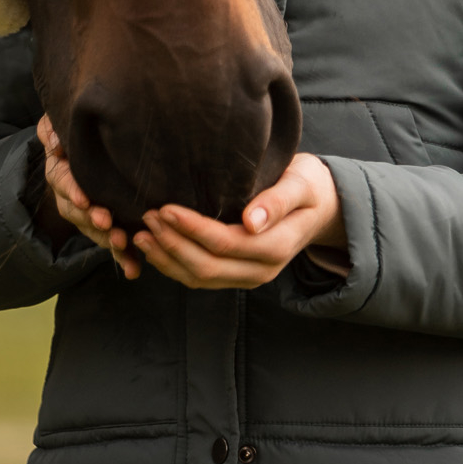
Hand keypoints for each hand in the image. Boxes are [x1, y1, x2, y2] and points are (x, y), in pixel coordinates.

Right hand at [36, 115, 143, 280]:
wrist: (82, 147)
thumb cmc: (73, 131)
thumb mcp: (57, 124)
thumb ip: (53, 131)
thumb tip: (57, 143)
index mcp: (60, 171)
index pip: (64, 182)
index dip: (73, 191)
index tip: (85, 199)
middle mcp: (72, 196)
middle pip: (78, 212)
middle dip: (92, 219)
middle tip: (107, 224)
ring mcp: (88, 213)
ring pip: (94, 230)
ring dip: (107, 240)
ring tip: (121, 244)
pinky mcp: (106, 224)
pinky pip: (112, 242)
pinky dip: (123, 257)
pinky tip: (133, 269)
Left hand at [132, 152, 345, 291]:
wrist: (320, 207)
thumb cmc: (307, 186)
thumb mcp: (300, 184)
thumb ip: (278, 201)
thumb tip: (251, 222)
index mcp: (276, 247)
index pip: (225, 244)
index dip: (192, 229)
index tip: (166, 207)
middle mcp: (260, 270)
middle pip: (206, 267)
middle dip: (172, 243)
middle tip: (148, 216)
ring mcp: (247, 277)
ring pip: (199, 279)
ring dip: (167, 258)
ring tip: (142, 233)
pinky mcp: (236, 276)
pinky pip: (200, 279)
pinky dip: (173, 266)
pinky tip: (154, 247)